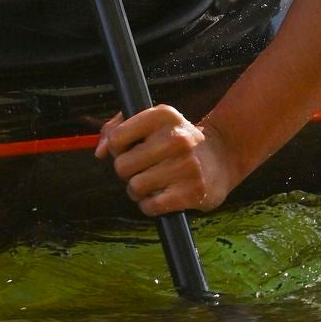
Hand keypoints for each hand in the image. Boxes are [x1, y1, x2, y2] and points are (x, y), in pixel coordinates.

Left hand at [94, 104, 239, 216]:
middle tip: (142, 168)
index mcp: (162, 115)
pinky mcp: (193, 192)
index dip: (117, 148)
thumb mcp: (151, 122)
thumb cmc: (175, 139)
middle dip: (127, 172)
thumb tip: (99, 152)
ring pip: (135, 187)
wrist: (221, 157)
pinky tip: (160, 196)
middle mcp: (175, 138)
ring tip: (152, 183)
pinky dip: (149, 206)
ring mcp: (186, 166)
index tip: (129, 149)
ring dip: (137, 191)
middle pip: (122, 166)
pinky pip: (150, 206)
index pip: (116, 138)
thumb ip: (117, 129)